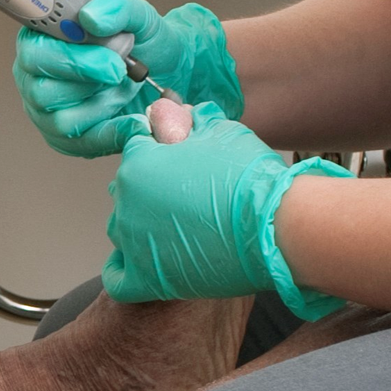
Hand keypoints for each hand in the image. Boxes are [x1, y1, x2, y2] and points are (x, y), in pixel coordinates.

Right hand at [12, 0, 241, 158]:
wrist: (164, 70)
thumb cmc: (141, 39)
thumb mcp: (137, 14)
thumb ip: (115, 6)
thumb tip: (89, 19)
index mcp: (42, 40)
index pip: (34, 54)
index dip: (69, 58)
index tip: (110, 58)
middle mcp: (36, 76)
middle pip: (43, 91)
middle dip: (92, 82)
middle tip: (123, 70)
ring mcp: (46, 110)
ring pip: (62, 120)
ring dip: (104, 104)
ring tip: (127, 85)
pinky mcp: (65, 138)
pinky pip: (81, 144)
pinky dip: (113, 133)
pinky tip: (135, 120)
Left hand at [102, 102, 350, 318]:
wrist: (272, 227)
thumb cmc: (248, 176)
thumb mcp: (220, 130)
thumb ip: (188, 121)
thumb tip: (170, 111)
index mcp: (138, 163)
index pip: (137, 149)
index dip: (161, 149)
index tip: (183, 156)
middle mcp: (125, 203)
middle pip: (128, 189)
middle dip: (151, 185)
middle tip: (189, 192)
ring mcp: (132, 244)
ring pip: (123, 228)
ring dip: (142, 223)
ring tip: (179, 225)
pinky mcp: (146, 280)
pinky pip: (118, 278)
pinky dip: (125, 268)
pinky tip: (146, 259)